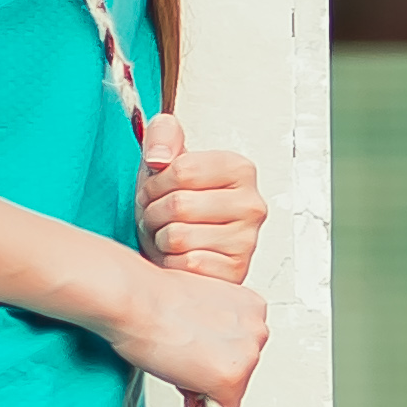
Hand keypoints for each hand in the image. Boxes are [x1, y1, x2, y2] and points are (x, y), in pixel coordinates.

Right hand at [120, 263, 268, 406]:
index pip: (242, 350)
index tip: (193, 343)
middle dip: (210, 371)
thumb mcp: (199, 308)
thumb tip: (213, 355)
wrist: (134, 300)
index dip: (212, 354)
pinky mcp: (231, 380)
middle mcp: (257, 329)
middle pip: (240, 373)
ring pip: (231, 393)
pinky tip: (180, 376)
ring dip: (203, 386)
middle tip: (181, 350)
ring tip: (178, 357)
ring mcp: (247, 356)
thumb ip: (217, 331)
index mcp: (252, 307)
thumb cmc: (152, 299)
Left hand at [137, 116, 263, 284]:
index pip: (182, 169)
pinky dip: (172, 263)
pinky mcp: (235, 271)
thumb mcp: (163, 159)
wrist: (175, 244)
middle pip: (178, 204)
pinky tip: (180, 255)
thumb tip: (159, 156)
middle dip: (155, 212)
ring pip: (179, 237)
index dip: (156, 182)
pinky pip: (187, 265)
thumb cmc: (173, 204)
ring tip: (168, 235)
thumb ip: (161, 135)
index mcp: (240, 169)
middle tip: (159, 216)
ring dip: (160, 239)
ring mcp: (247, 241)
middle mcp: (251, 204)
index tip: (158, 188)